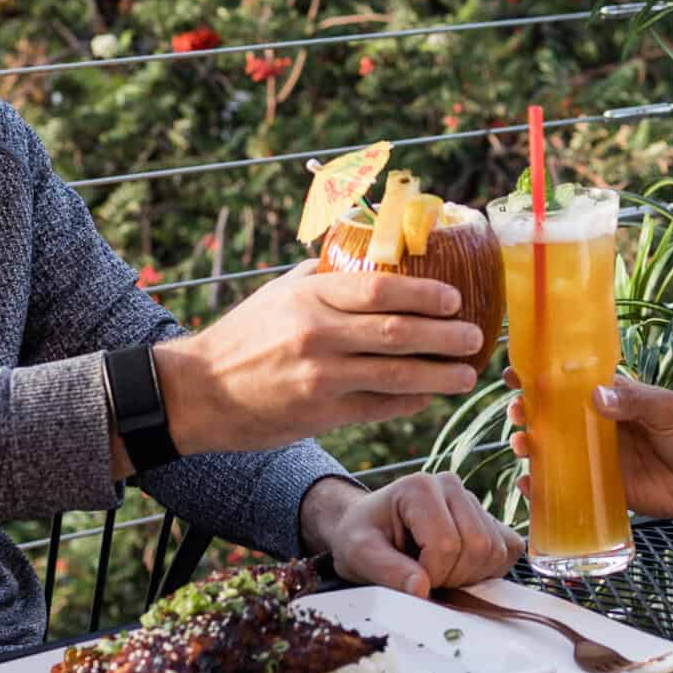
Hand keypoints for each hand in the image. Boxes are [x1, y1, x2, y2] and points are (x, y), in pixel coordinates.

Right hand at [150, 263, 486, 457]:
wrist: (198, 391)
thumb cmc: (244, 336)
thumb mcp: (279, 293)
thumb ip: (325, 277)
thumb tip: (373, 257)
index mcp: (310, 296)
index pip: (381, 288)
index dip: (425, 293)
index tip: (455, 297)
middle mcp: (317, 334)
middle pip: (398, 332)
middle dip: (445, 335)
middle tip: (474, 336)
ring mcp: (320, 377)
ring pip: (396, 375)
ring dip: (439, 375)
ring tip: (466, 373)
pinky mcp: (320, 414)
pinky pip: (379, 407)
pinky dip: (409, 401)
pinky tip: (428, 396)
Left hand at [300, 474, 524, 597]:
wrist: (370, 529)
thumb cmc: (362, 538)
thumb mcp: (359, 554)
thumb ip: (387, 570)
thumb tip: (422, 590)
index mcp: (419, 487)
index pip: (446, 543)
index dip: (432, 574)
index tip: (410, 578)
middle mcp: (452, 485)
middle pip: (477, 546)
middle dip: (452, 576)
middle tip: (425, 578)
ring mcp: (474, 500)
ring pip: (495, 550)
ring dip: (469, 576)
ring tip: (439, 572)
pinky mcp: (490, 519)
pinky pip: (509, 549)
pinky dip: (489, 570)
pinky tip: (460, 570)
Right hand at [508, 372, 672, 525]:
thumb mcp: (668, 410)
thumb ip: (635, 401)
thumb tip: (596, 396)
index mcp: (613, 398)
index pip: (570, 382)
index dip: (540, 376)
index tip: (513, 374)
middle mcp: (598, 425)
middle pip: (551, 415)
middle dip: (526, 412)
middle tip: (517, 414)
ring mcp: (596, 458)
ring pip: (552, 449)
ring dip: (529, 446)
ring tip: (522, 446)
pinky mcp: (601, 488)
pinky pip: (564, 487)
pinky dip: (542, 487)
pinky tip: (528, 486)